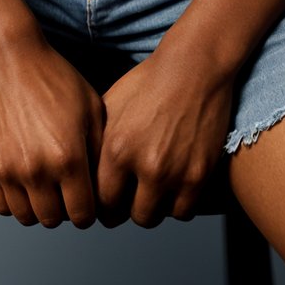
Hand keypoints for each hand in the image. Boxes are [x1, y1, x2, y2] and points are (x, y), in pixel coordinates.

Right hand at [0, 31, 104, 227]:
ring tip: (45, 185)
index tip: (88, 197)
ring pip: (26, 217)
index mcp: (68, 157)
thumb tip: (105, 184)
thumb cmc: (53, 77)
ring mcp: (8, 170)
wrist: (8, 58)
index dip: (90, 209)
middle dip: (65, 209)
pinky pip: (0, 205)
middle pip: (54, 220)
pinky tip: (23, 182)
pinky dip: (13, 201)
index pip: (83, 215)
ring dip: (38, 207)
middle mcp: (37, 170)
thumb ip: (100, 150)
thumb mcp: (91, 107)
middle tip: (66, 190)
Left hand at [96, 49, 233, 226]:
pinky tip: (173, 185)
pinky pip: (183, 212)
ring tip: (152, 188)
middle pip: (128, 215)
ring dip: (152, 207)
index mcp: (117, 148)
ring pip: (155, 217)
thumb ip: (97, 142)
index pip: (101, 202)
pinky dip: (177, 204)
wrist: (194, 66)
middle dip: (126, 207)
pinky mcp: (199, 176)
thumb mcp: (111, 105)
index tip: (108, 200)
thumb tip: (85, 172)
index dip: (103, 203)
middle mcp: (144, 165)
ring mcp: (174, 173)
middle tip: (131, 196)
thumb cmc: (150, 82)